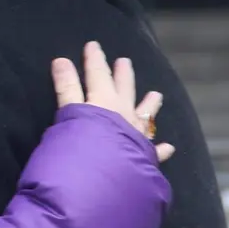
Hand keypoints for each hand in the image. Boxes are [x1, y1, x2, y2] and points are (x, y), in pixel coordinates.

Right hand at [52, 41, 174, 161]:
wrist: (102, 181)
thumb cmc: (80, 147)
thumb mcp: (68, 113)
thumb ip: (66, 88)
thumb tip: (60, 60)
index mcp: (103, 102)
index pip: (96, 75)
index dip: (93, 59)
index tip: (92, 45)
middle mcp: (123, 115)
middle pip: (123, 89)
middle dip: (122, 75)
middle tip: (124, 62)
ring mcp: (136, 136)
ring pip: (145, 115)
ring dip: (149, 105)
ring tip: (155, 95)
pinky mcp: (143, 158)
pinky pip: (155, 152)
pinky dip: (161, 149)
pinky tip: (168, 147)